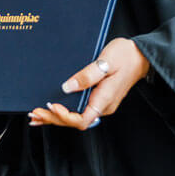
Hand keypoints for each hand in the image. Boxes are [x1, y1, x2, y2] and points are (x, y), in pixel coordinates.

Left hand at [28, 38, 149, 129]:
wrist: (140, 55)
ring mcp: (100, 104)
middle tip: (34, 113)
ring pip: (75, 116)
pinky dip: (62, 112)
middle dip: (53, 118)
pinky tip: (50, 112)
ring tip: (36, 116)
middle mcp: (102, 106)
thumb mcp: (106, 62)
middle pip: (75, 121)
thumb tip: (67, 87)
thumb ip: (87, 76)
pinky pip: (78, 109)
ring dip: (55, 117)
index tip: (51, 106)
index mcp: (105, 100)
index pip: (82, 119)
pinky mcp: (97, 98)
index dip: (64, 116)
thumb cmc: (126, 56)